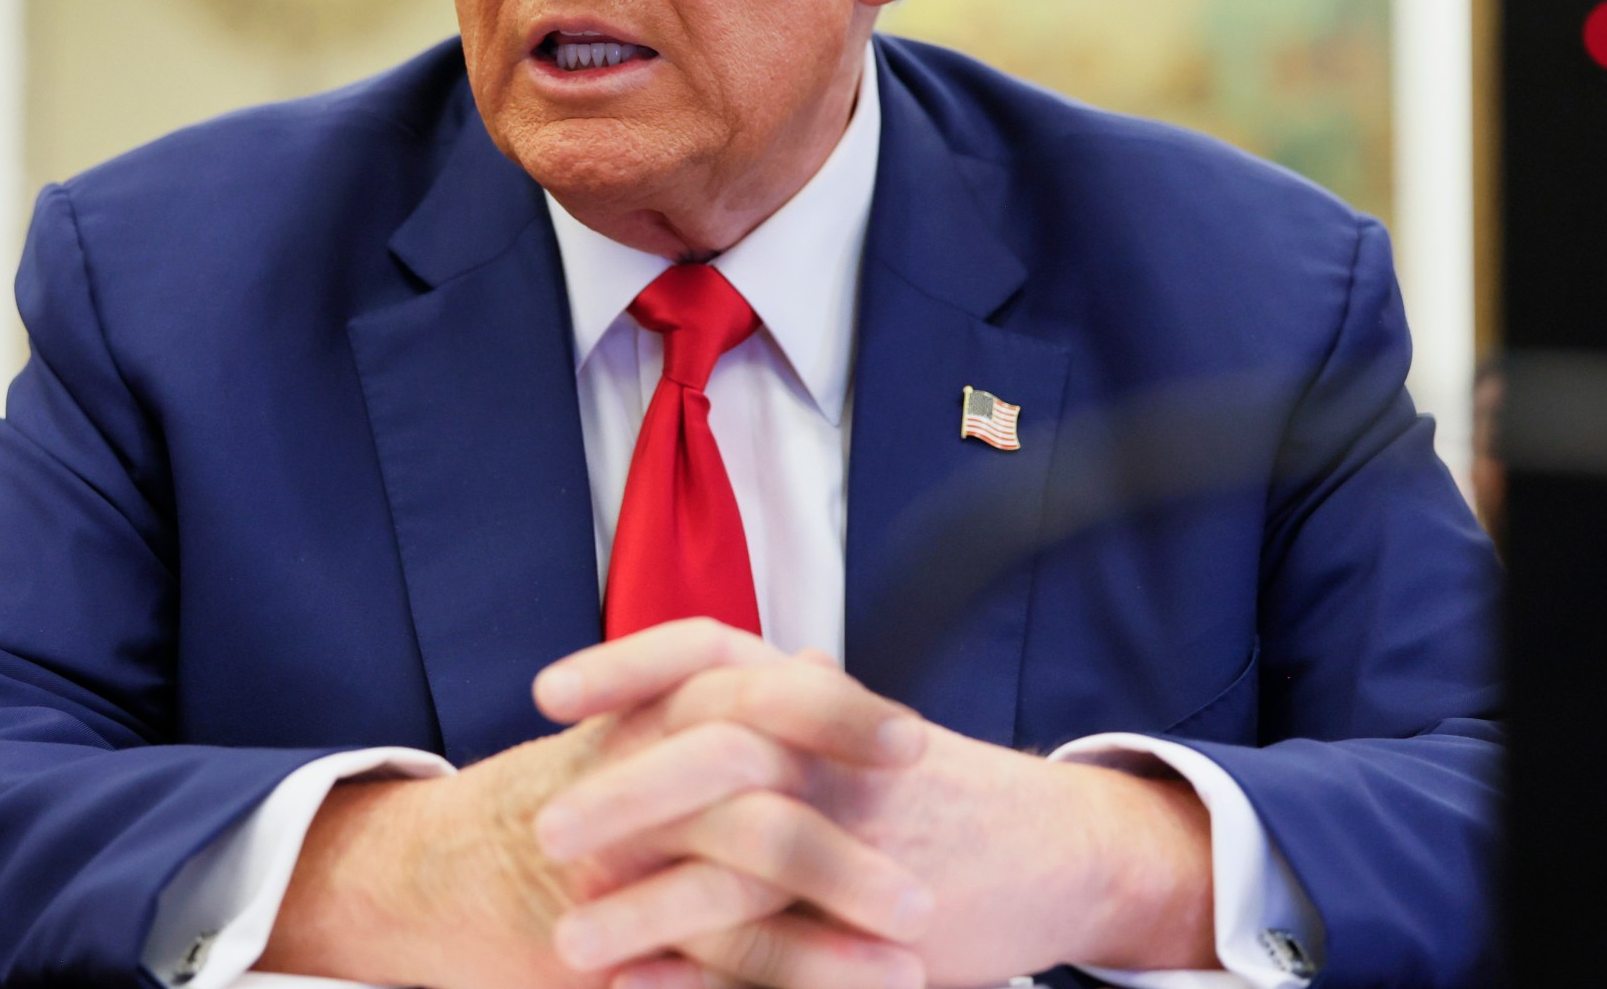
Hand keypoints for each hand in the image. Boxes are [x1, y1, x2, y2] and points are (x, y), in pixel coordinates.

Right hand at [260, 631, 931, 988]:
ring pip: (738, 863)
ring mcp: (619, 851)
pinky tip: (852, 988)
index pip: (747, 684)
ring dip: (835, 908)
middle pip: (751, 764)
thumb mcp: (636, 733)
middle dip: (846, 817)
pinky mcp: (609, 933)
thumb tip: (821, 659)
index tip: (910, 744)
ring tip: (913, 947)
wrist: (425, 878)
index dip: (832, 711)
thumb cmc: (557, 802)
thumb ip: (725, 700)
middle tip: (928, 872)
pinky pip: (708, 954)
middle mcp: (633, 769)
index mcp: (650, 715)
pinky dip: (787, 975)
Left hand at [536, 622, 1220, 987]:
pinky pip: (777, 952)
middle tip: (548, 833)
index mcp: (814, 700)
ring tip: (568, 943)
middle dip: (625, 793)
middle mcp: (834, 755)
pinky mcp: (878, 927)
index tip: (547, 693)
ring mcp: (861, 839)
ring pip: (741, 861)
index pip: (711, 652)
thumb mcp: (848, 733)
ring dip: (646, 907)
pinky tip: (637, 988)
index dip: (626, 665)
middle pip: (717, 751)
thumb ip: (767, 715)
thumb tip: (656, 702)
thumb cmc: (932, 793)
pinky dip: (702, 975)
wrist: (1060, 853)